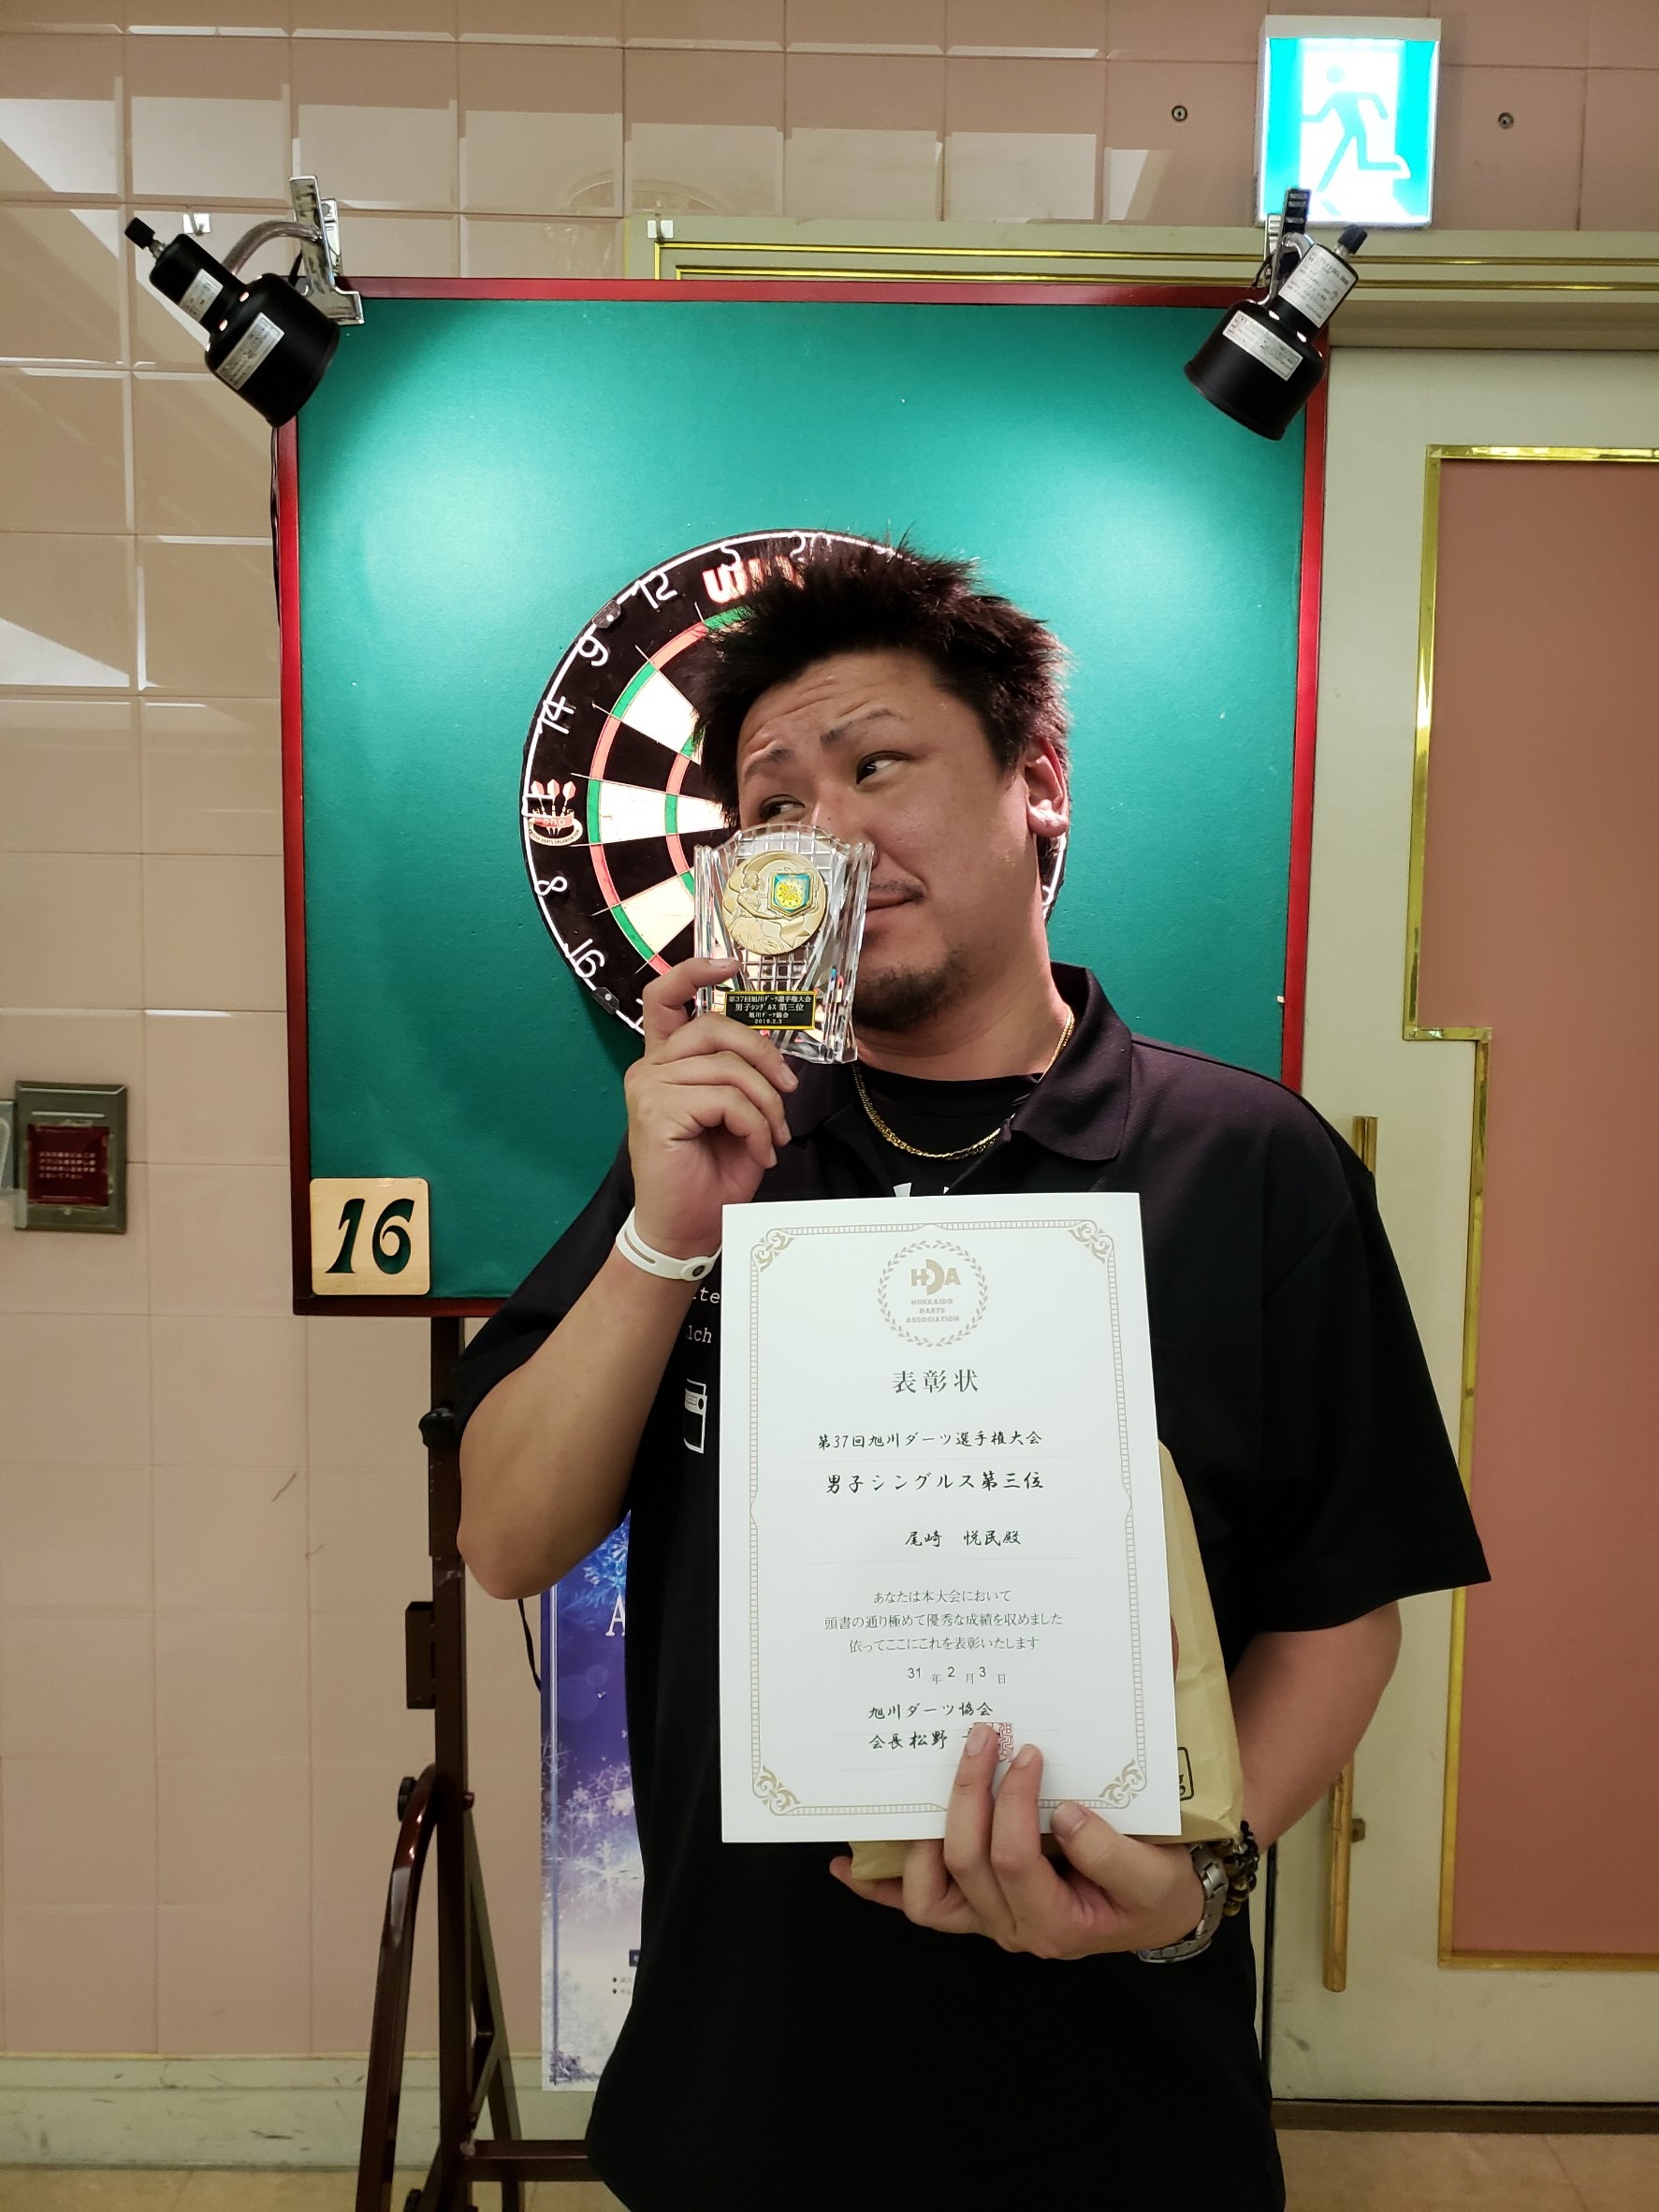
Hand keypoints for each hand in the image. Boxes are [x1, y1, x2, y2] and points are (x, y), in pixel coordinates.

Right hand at [625, 956, 798, 1259]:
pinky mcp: (658, 1110)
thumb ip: (740, 1076)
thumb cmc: (710, 1176)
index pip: (665, 997)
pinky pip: (728, 1100)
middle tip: (786, 1092)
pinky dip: (756, 1126)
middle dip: (763, 1055)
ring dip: (766, 1105)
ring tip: (772, 1138)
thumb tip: (774, 1055)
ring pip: (729, 1068)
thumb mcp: (734, 1115)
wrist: (687, 1230)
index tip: (731, 965)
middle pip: (715, 1027)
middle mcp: (650, 1068)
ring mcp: (650, 1087)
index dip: (696, 972)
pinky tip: (759, 1152)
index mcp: (666, 1062)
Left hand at [828, 1727, 1204, 1959]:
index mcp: (1058, 1922)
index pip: (1015, 1860)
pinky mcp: (976, 1909)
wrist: (1161, 1907)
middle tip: (982, 1737)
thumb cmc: (1157, 1888)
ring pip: (930, 1897)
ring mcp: (990, 1920)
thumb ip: (1113, 1851)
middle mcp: (1015, 1927)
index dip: (1012, 1803)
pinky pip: (919, 1906)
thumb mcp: (1155, 1873)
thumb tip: (1065, 1812)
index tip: (1026, 1750)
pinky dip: (880, 1890)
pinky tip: (848, 1866)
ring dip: (920, 1841)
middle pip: (966, 1866)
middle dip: (968, 1795)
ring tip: (929, 1785)